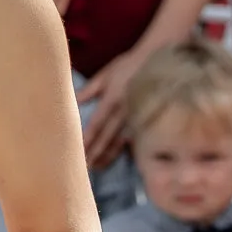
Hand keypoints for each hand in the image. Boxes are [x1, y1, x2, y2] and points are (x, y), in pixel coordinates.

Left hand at [77, 49, 145, 169]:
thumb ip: (90, 89)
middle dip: (95, 153)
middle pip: (107, 137)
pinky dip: (123, 151)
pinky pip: (132, 140)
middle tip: (83, 169)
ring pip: (120, 142)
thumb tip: (74, 100)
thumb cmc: (128, 67)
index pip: (98, 124)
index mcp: (112, 100)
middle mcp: (124, 113)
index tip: (78, 152)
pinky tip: (115, 160)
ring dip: (107, 156)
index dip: (88, 138)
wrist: (157, 63)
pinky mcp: (144, 122)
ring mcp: (136, 119)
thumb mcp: (106, 74)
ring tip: (96, 168)